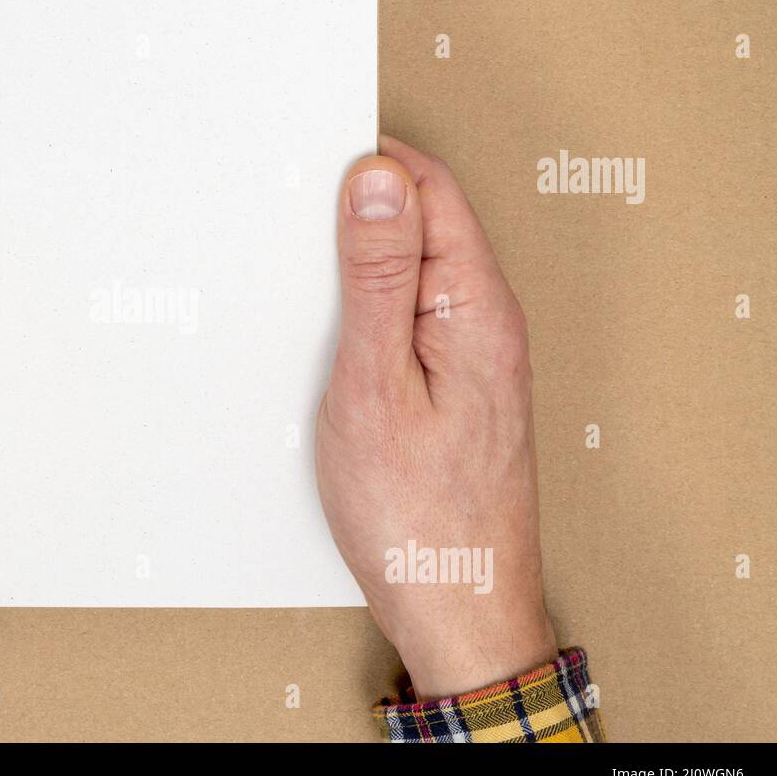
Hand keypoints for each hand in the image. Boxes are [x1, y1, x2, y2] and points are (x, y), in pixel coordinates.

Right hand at [316, 135, 555, 700]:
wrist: (459, 608)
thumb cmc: (417, 515)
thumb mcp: (374, 383)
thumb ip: (376, 277)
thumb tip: (376, 178)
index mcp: (476, 306)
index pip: (430, 189)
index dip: (368, 167)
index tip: (306, 170)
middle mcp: (486, 323)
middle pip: (425, 225)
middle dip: (358, 213)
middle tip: (290, 231)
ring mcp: (476, 358)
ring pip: (415, 274)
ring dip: (360, 267)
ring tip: (305, 288)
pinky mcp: (459, 390)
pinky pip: (413, 321)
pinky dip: (370, 314)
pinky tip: (335, 337)